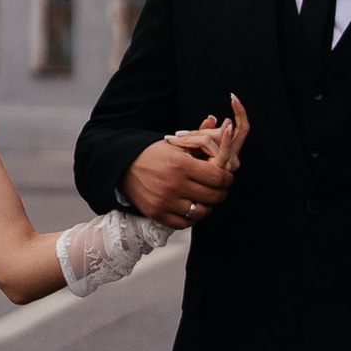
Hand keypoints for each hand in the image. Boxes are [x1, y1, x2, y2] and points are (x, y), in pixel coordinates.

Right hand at [124, 99, 247, 230]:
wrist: (123, 166)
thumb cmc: (152, 153)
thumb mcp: (177, 143)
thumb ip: (203, 140)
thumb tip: (227, 127)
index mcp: (181, 164)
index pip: (218, 177)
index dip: (227, 178)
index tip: (225, 176)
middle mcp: (174, 185)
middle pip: (214, 196)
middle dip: (221, 191)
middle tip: (218, 188)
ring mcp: (165, 202)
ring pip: (202, 212)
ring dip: (207, 205)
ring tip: (204, 198)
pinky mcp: (158, 214)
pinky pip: (185, 223)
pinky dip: (191, 217)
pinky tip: (190, 207)